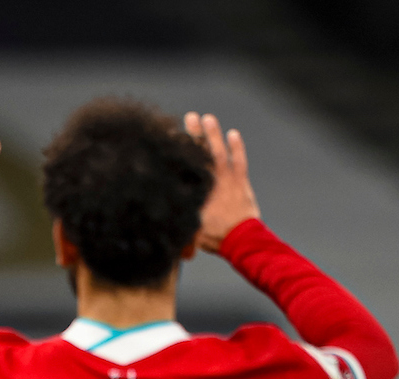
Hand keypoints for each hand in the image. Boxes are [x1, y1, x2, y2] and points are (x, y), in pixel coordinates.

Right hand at [184, 112, 260, 252]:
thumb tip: (158, 211)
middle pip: (201, 153)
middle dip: (194, 134)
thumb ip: (177, 216)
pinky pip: (239, 160)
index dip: (178, 149)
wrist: (241, 241)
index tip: (170, 135)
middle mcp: (211, 180)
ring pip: (219, 152)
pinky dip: (237, 147)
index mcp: (196, 190)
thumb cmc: (212, 236)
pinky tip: (233, 133)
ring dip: (214, 134)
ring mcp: (228, 179)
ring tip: (208, 118)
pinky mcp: (241, 182)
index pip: (184, 164)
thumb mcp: (188, 228)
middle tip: (190, 117)